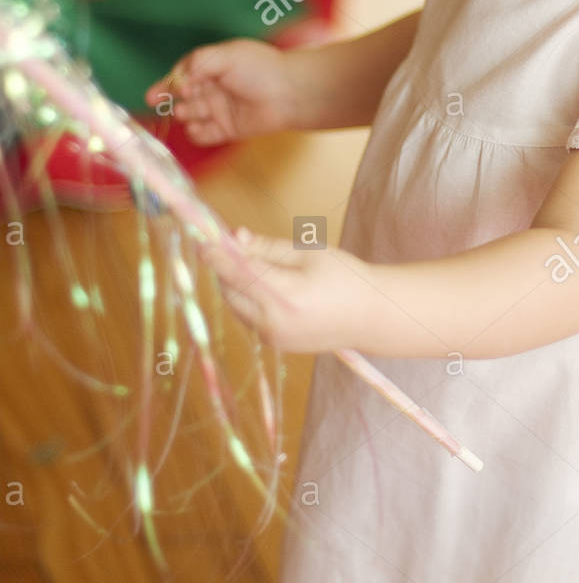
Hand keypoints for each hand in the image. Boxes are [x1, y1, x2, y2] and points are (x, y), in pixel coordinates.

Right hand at [144, 39, 299, 143]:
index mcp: (211, 67)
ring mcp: (218, 109)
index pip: (180, 74)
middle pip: (181, 96)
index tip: (161, 91)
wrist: (289, 94)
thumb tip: (177, 77)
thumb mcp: (227, 56)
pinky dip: (196, 133)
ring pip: (189, 115)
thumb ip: (199, 62)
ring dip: (185, 114)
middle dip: (173, 99)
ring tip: (190, 111)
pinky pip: (202, 135)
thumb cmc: (260, 68)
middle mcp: (212, 88)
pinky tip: (199, 128)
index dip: (169, 83)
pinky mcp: (226, 129)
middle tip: (185, 97)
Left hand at [205, 227, 377, 353]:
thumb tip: (236, 238)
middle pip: (231, 291)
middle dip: (226, 267)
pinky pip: (249, 317)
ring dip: (236, 283)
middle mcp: (274, 322)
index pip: (239, 273)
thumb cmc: (346, 277)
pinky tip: (266, 284)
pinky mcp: (275, 344)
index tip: (202, 239)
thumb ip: (268, 248)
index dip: (217, 255)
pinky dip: (248, 298)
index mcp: (286, 296)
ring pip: (236, 305)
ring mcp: (273, 338)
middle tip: (232, 244)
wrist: (371, 318)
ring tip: (254, 262)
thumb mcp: (309, 253)